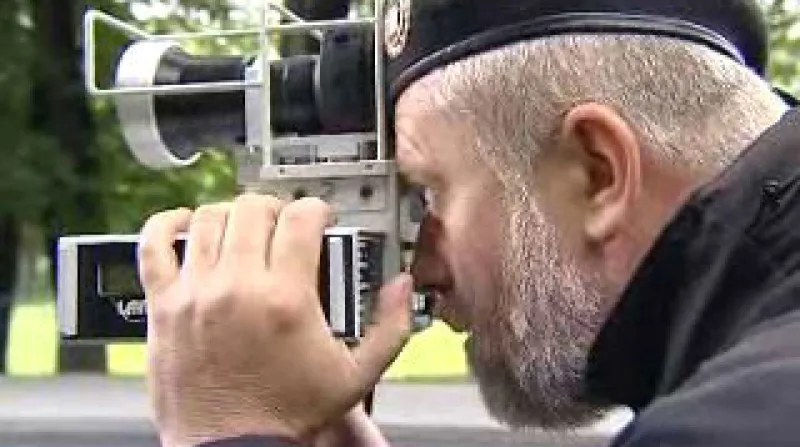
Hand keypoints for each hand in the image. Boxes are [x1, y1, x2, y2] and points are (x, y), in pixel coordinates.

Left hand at [139, 194, 411, 446]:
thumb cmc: (288, 415)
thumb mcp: (357, 376)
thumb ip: (390, 327)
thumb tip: (399, 287)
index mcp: (287, 300)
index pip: (301, 218)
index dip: (316, 208)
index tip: (319, 219)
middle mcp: (238, 288)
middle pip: (254, 209)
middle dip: (276, 209)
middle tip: (284, 226)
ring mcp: (196, 294)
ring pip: (208, 218)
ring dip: (231, 214)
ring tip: (244, 229)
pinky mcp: (164, 306)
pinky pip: (153, 245)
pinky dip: (166, 225)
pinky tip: (184, 225)